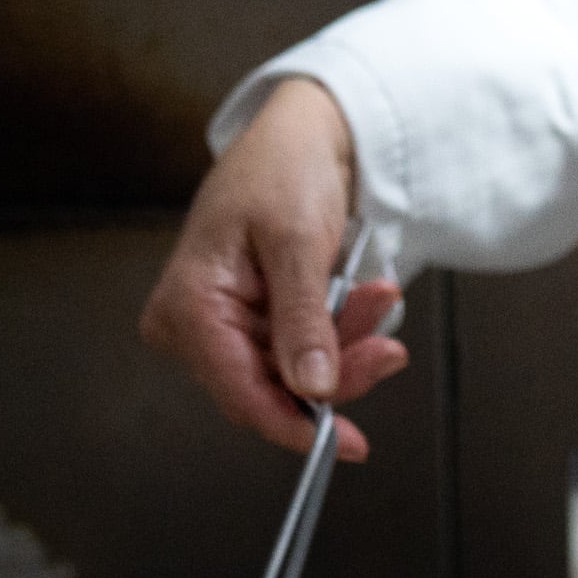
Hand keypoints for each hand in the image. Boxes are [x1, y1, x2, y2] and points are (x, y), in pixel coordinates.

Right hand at [136, 79, 411, 457]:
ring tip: (378, 298)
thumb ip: (303, 320)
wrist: (299, 135)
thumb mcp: (298, 242)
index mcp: (188, 305)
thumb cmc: (282, 169)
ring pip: (295, 373)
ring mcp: (224, 326)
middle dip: (338, 370)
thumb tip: (313, 388)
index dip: (292, 425)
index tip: (343, 443)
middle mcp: (194, 325)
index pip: (239, 392)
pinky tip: (366, 299)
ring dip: (347, 345)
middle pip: (272, 387)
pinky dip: (340, 330)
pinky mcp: (254, 322)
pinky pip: (303, 349)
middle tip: (388, 349)